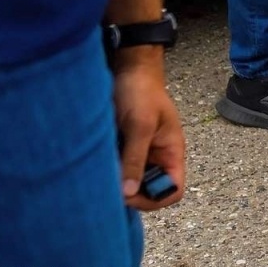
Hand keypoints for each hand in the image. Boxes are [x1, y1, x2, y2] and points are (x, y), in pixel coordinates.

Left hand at [113, 48, 184, 210]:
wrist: (128, 67)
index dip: (154, 199)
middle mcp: (156, 157)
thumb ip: (135, 159)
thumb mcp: (140, 125)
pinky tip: (95, 166)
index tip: (129, 195)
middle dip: (130, 193)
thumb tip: (128, 193)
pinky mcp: (122, 148)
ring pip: (129, 181)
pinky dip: (107, 172)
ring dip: (116, 182)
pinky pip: (116, 169)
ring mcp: (138, 153)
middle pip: (149, 191)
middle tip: (108, 187)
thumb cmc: (142, 92)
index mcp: (171, 153)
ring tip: (100, 174)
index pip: (172, 190)